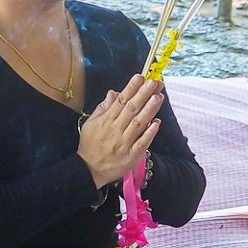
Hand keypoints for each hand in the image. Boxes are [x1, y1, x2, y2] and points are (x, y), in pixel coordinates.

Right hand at [77, 74, 162, 188]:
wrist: (88, 170)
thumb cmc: (90, 145)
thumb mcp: (90, 124)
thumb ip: (103, 108)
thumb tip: (113, 93)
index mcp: (106, 121)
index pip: (120, 101)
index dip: (131, 88)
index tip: (140, 77)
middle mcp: (115, 130)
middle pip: (131, 109)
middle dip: (143, 94)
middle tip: (154, 82)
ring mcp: (124, 143)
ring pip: (138, 123)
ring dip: (149, 109)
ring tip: (158, 97)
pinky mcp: (131, 155)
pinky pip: (142, 142)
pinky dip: (149, 132)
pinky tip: (157, 122)